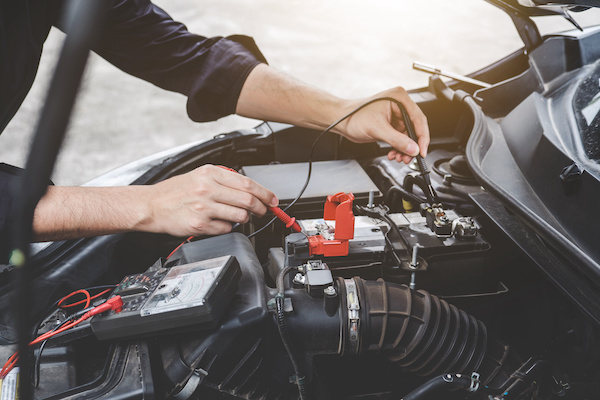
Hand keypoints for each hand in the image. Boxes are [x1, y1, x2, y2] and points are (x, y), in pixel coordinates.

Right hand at [144, 164, 277, 236]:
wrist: (150, 205)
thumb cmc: (174, 192)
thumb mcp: (199, 176)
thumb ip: (223, 180)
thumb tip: (250, 190)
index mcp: (209, 173)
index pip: (247, 183)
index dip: (265, 193)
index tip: (272, 200)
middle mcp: (207, 189)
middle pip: (248, 200)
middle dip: (260, 208)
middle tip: (262, 211)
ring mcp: (203, 208)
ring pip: (239, 216)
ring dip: (243, 218)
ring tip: (235, 216)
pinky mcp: (199, 225)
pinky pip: (225, 229)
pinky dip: (226, 227)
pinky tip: (218, 222)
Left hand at [336, 87, 429, 163]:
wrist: (341, 121)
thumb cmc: (354, 116)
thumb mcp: (377, 129)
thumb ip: (397, 140)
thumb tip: (413, 149)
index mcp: (399, 98)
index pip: (418, 118)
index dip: (422, 137)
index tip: (421, 151)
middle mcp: (400, 105)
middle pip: (415, 128)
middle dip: (412, 145)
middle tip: (409, 157)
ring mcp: (396, 114)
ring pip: (408, 135)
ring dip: (404, 149)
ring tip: (399, 157)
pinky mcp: (391, 124)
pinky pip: (400, 138)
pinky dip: (398, 147)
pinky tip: (394, 153)